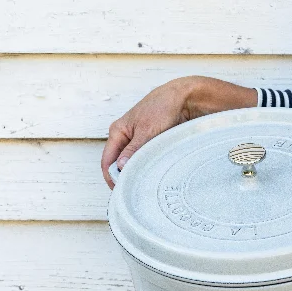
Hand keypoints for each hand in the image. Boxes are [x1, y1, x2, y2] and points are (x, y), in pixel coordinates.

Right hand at [101, 76, 256, 187]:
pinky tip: (152, 177)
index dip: (112, 178)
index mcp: (118, 131)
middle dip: (124, 178)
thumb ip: (133, 150)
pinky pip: (145, 161)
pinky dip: (146, 169)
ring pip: (132, 164)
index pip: (107, 161)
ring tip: (144, 186)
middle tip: (134, 193)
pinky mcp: (151, 144)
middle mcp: (125, 137)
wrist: (184, 97)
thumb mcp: (147, 130)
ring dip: (136, 174)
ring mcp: (137, 141)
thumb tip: (120, 168)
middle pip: (118, 165)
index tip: (121, 191)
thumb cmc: (162, 107)